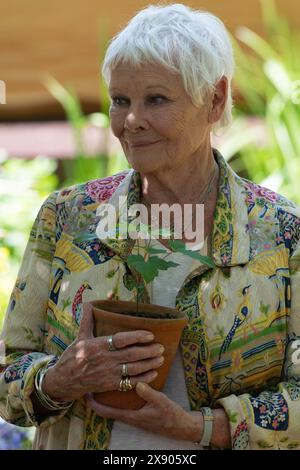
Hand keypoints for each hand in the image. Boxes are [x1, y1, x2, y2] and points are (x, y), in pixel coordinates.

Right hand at [42, 303, 164, 401]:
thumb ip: (87, 320)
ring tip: (161, 359)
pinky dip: (143, 379)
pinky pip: (129, 382)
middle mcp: (104, 359)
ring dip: (149, 364)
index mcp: (97, 345)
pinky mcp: (109, 385)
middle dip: (148, 351)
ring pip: (133, 369)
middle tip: (161, 347)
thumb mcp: (80, 337)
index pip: (121, 340)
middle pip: (131, 355)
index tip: (150, 335)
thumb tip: (88, 303)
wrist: (63, 381)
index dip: (136, 337)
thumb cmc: (72, 357)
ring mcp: (108, 374)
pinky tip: (153, 374)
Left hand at [86, 383, 202, 441]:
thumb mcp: (161, 402)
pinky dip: (119, 394)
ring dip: (107, 396)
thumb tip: (137, 383)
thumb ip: (149, 393)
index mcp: (131, 416)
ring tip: (100, 382)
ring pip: (115, 405)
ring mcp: (134, 414)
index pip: (108, 412)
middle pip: (108, 409)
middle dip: (98, 398)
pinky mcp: (139, 411)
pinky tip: (119, 385)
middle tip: (89, 384)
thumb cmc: (170, 416)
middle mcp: (130, 416)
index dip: (95, 405)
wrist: (181, 426)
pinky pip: (124, 403)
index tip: (86, 395)